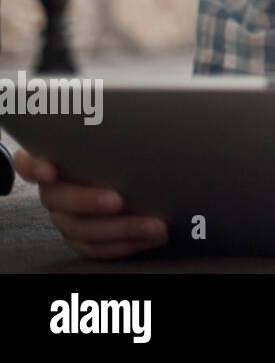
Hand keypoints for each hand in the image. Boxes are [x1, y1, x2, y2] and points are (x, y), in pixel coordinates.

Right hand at [13, 147, 168, 259]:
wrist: (136, 180)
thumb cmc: (123, 152)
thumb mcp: (116, 139)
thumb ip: (111, 135)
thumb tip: (134, 118)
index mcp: (55, 160)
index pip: (28, 162)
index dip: (33, 166)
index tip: (49, 170)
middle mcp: (54, 190)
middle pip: (58, 198)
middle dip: (88, 201)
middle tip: (118, 200)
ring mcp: (65, 216)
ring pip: (81, 228)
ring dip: (122, 229)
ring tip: (155, 226)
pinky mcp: (81, 237)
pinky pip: (95, 247)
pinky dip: (124, 245)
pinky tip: (150, 238)